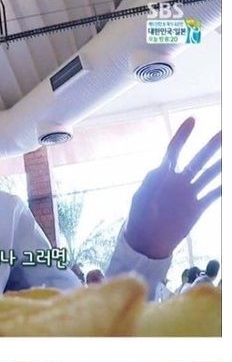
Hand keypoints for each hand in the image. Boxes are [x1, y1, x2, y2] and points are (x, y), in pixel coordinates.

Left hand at [126, 118, 220, 260]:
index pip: (174, 150)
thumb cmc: (139, 217)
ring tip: (230, 155)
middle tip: (224, 133)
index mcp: (163, 174)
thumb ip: (152, 183)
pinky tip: (229, 181)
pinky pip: (213, 195)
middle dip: (211, 146)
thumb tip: (162, 168)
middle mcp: (179, 180)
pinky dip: (222, 188)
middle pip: (198, 159)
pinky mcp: (197, 207)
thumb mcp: (141, 199)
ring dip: (221, 164)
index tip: (192, 120)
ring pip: (209, 174)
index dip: (183, 135)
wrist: (146, 241)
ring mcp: (189, 193)